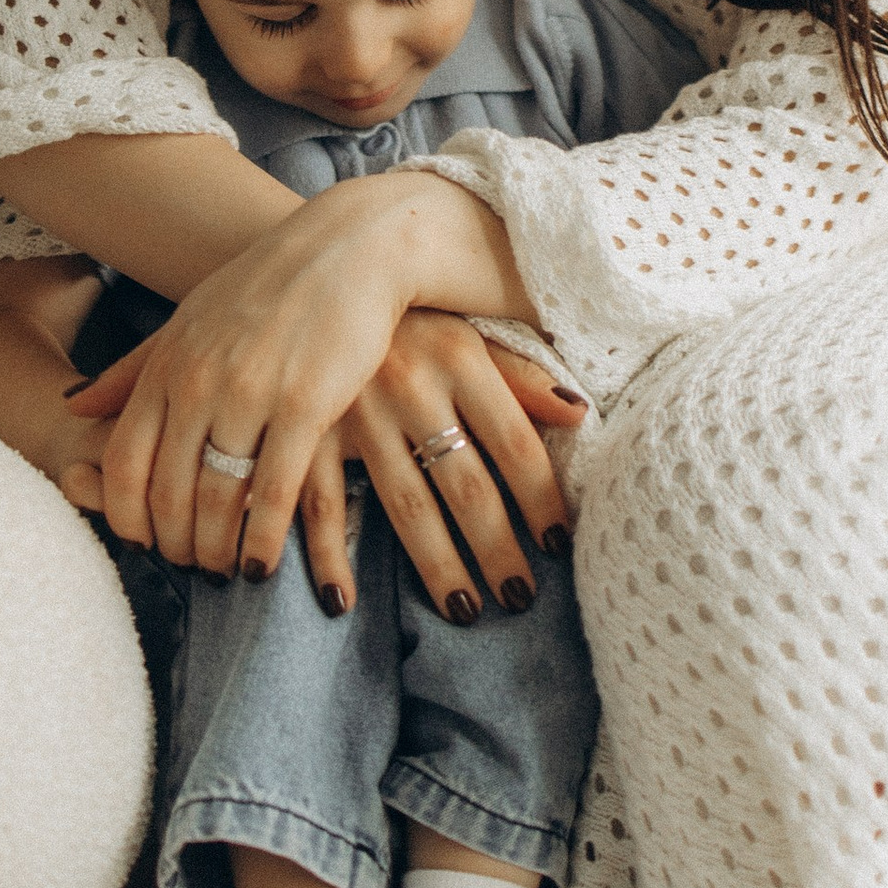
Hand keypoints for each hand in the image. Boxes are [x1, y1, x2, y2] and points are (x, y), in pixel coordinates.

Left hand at [65, 171, 572, 589]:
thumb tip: (74, 408)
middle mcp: (198, 381)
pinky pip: (273, 492)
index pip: (125, 461)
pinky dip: (263, 538)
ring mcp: (250, 394)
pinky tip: (265, 563)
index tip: (144, 545)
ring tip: (226, 573)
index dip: (128, 517)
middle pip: (166, 491)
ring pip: (216, 499)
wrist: (351, 248)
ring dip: (217, 549)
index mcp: (166, 363)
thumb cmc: (268, 288)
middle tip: (191, 571)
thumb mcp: (189, 321)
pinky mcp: (307, 406)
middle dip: (175, 545)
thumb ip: (133, 369)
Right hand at [294, 322, 587, 617]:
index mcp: (460, 356)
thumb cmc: (408, 316)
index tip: (560, 546)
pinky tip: (341, 599)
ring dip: (436, 565)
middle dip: (497, 549)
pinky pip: (316, 503)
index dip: (541, 499)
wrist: (313, 276)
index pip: (515, 443)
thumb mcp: (468, 329)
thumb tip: (582, 414)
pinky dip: (325, 555)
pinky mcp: (305, 429)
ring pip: (404, 505)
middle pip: (465, 486)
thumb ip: (523, 375)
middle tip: (521, 598)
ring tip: (465, 610)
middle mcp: (411, 386)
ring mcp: (355, 411)